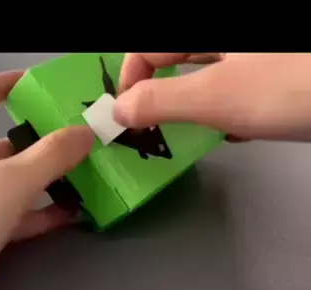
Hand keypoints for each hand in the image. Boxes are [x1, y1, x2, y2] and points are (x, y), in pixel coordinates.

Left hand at [0, 71, 93, 289]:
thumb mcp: (7, 183)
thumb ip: (50, 156)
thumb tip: (84, 134)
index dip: (9, 84)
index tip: (43, 88)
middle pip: (0, 142)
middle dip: (40, 142)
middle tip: (79, 143)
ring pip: (7, 182)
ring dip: (43, 182)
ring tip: (84, 179)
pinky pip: (7, 214)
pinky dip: (35, 213)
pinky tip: (69, 215)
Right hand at [115, 53, 310, 141]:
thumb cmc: (289, 88)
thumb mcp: (216, 96)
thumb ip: (160, 101)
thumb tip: (120, 110)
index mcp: (206, 35)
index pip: (146, 51)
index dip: (129, 84)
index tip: (127, 119)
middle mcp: (225, 45)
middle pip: (174, 63)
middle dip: (161, 98)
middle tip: (155, 130)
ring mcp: (250, 59)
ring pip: (204, 78)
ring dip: (194, 109)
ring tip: (196, 134)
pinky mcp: (272, 76)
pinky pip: (235, 88)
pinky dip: (227, 111)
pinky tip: (237, 131)